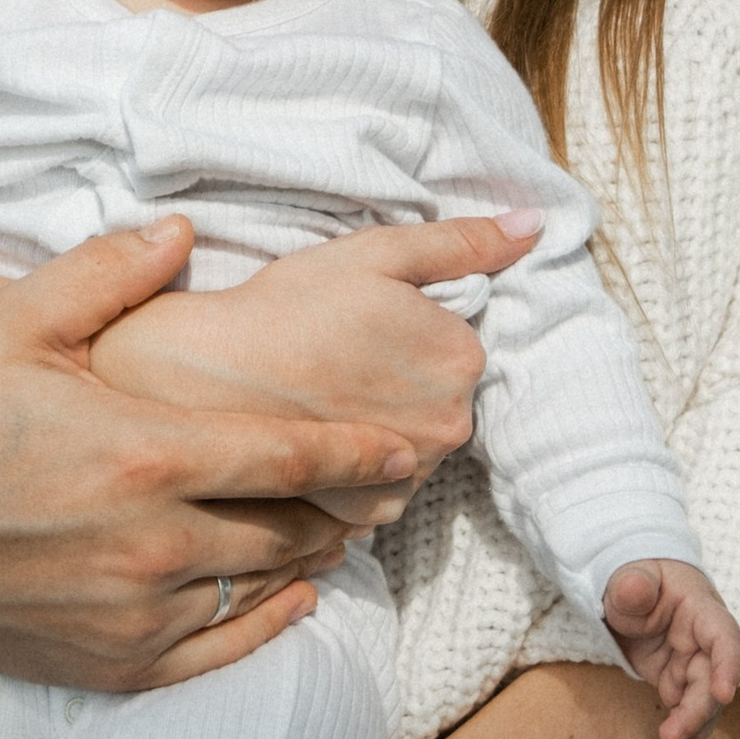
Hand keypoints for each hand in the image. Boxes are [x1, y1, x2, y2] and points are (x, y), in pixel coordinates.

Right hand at [0, 217, 447, 693]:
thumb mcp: (15, 323)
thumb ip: (108, 271)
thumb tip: (186, 231)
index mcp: (144, 454)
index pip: (290, 454)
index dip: (361, 448)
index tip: (411, 442)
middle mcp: (154, 544)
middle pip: (295, 525)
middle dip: (348, 501)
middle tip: (390, 480)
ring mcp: (139, 616)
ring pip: (269, 585)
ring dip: (313, 553)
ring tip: (341, 521)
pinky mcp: (120, 667)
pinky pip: (227, 645)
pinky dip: (272, 616)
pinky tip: (292, 589)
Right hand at [91, 211, 536, 523]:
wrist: (203, 376)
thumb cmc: (283, 306)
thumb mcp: (374, 253)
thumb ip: (461, 242)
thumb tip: (536, 223)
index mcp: (459, 357)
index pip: (456, 344)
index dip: (403, 331)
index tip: (354, 325)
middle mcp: (450, 428)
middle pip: (439, 399)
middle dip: (398, 383)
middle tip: (331, 359)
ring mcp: (409, 478)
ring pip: (410, 445)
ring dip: (379, 429)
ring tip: (319, 398)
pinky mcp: (368, 515)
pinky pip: (380, 487)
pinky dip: (354, 467)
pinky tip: (315, 435)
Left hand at [601, 559, 739, 738]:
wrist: (636, 590)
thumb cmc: (638, 577)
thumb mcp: (629, 576)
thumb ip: (633, 584)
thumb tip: (633, 588)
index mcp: (701, 612)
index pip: (725, 637)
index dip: (728, 665)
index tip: (724, 693)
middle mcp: (706, 646)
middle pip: (712, 684)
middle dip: (695, 715)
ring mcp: (695, 669)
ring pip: (702, 710)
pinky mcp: (680, 687)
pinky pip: (686, 719)